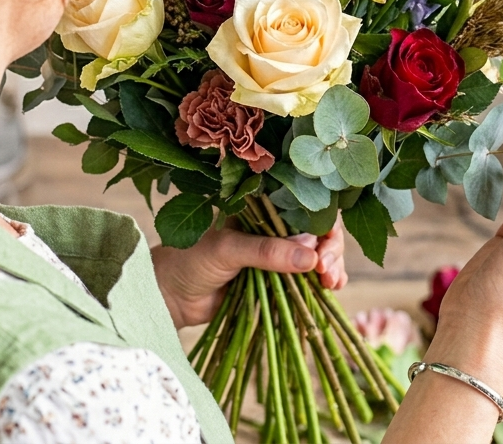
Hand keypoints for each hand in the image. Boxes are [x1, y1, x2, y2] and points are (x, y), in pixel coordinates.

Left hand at [151, 220, 346, 329]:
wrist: (171, 295)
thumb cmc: (191, 259)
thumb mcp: (228, 250)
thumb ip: (266, 251)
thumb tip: (311, 256)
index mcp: (262, 208)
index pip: (304, 206)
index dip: (322, 224)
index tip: (324, 249)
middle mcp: (274, 227)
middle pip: (318, 231)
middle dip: (330, 250)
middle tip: (326, 271)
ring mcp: (277, 254)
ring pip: (317, 255)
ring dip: (331, 267)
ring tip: (330, 283)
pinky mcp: (277, 280)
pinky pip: (307, 279)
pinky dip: (322, 283)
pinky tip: (330, 290)